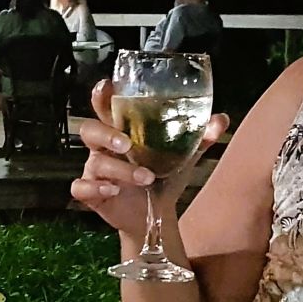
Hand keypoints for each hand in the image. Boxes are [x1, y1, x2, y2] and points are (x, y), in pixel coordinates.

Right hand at [69, 78, 226, 239]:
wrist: (158, 214)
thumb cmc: (165, 177)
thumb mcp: (183, 156)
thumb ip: (200, 137)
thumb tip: (221, 120)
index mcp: (122, 131)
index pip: (105, 108)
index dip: (101, 96)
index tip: (105, 87)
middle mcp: (104, 148)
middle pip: (89, 129)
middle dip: (105, 133)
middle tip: (127, 143)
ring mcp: (96, 170)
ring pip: (95, 162)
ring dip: (119, 169)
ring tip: (145, 177)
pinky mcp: (92, 194)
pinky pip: (81, 188)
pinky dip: (95, 188)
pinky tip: (113, 191)